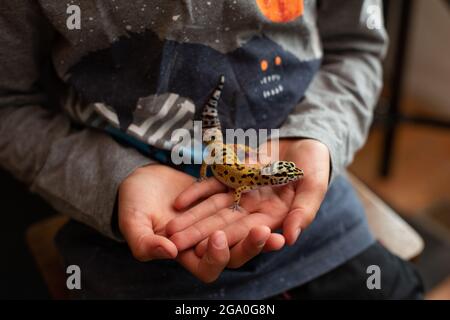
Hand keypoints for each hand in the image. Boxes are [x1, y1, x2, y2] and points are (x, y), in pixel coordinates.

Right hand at [118, 164, 282, 281]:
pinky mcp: (223, 202)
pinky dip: (254, 205)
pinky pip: (242, 208)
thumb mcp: (133, 224)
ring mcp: (216, 222)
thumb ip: (145, 243)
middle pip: (234, 254)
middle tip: (264, 234)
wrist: (141, 178)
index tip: (217, 237)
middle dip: (250, 247)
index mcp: (185, 255)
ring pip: (242, 233)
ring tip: (276, 227)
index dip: (215, 258)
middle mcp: (205, 243)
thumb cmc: (133, 205)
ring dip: (259, 232)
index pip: (207, 268)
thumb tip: (168, 252)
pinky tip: (268, 196)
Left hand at [166, 139, 329, 256]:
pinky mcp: (233, 177)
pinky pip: (212, 186)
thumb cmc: (315, 164)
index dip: (225, 239)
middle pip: (223, 223)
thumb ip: (304, 211)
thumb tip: (291, 238)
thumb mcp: (315, 185)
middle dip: (199, 233)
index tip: (203, 248)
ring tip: (170, 227)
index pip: (247, 231)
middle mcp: (254, 209)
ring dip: (192, 217)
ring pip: (213, 208)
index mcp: (274, 216)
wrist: (305, 140)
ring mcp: (241, 193)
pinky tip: (179, 202)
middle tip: (174, 242)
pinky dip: (197, 193)